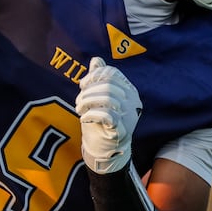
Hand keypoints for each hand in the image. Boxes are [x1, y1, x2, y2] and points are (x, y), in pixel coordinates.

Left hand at [75, 57, 141, 173]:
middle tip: (78, 102)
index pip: (112, 73)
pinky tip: (84, 119)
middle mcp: (132, 101)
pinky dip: (91, 115)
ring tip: (79, 110)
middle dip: (88, 91)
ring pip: (107, 98)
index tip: (82, 86)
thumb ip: (99, 79)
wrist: (105, 150)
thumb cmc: (101, 122)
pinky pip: (107, 116)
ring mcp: (129, 116)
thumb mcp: (98, 98)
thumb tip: (96, 60)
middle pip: (108, 85)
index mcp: (129, 91)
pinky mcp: (121, 130)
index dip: (93, 76)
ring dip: (86, 102)